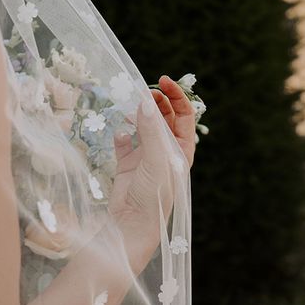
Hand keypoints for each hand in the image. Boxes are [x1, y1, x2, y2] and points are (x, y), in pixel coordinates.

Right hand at [107, 76, 193, 268]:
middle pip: (163, 118)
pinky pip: (124, 143)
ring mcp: (145, 158)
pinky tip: (119, 133)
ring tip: (128, 105)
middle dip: (155, 102)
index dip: (176, 97)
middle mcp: (165, 152)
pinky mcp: (127, 165)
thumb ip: (151, 129)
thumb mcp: (157, 159)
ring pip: (142, 127)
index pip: (184, 116)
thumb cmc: (154, 195)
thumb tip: (145, 100)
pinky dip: (121, 134)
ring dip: (136, 115)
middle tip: (142, 91)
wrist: (132, 223)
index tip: (161, 81)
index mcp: (181, 150)